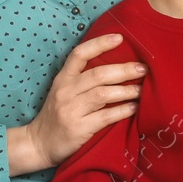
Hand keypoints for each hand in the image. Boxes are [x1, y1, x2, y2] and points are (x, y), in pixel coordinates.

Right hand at [21, 32, 145, 170]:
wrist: (39, 143)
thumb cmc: (57, 115)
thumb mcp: (63, 92)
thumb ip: (83, 80)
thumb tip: (117, 67)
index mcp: (63, 79)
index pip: (80, 54)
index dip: (100, 43)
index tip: (120, 37)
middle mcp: (66, 91)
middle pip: (98, 74)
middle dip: (124, 70)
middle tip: (143, 68)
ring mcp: (71, 110)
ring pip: (104, 94)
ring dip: (127, 91)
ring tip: (142, 90)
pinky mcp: (79, 128)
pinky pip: (106, 116)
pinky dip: (123, 110)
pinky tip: (135, 108)